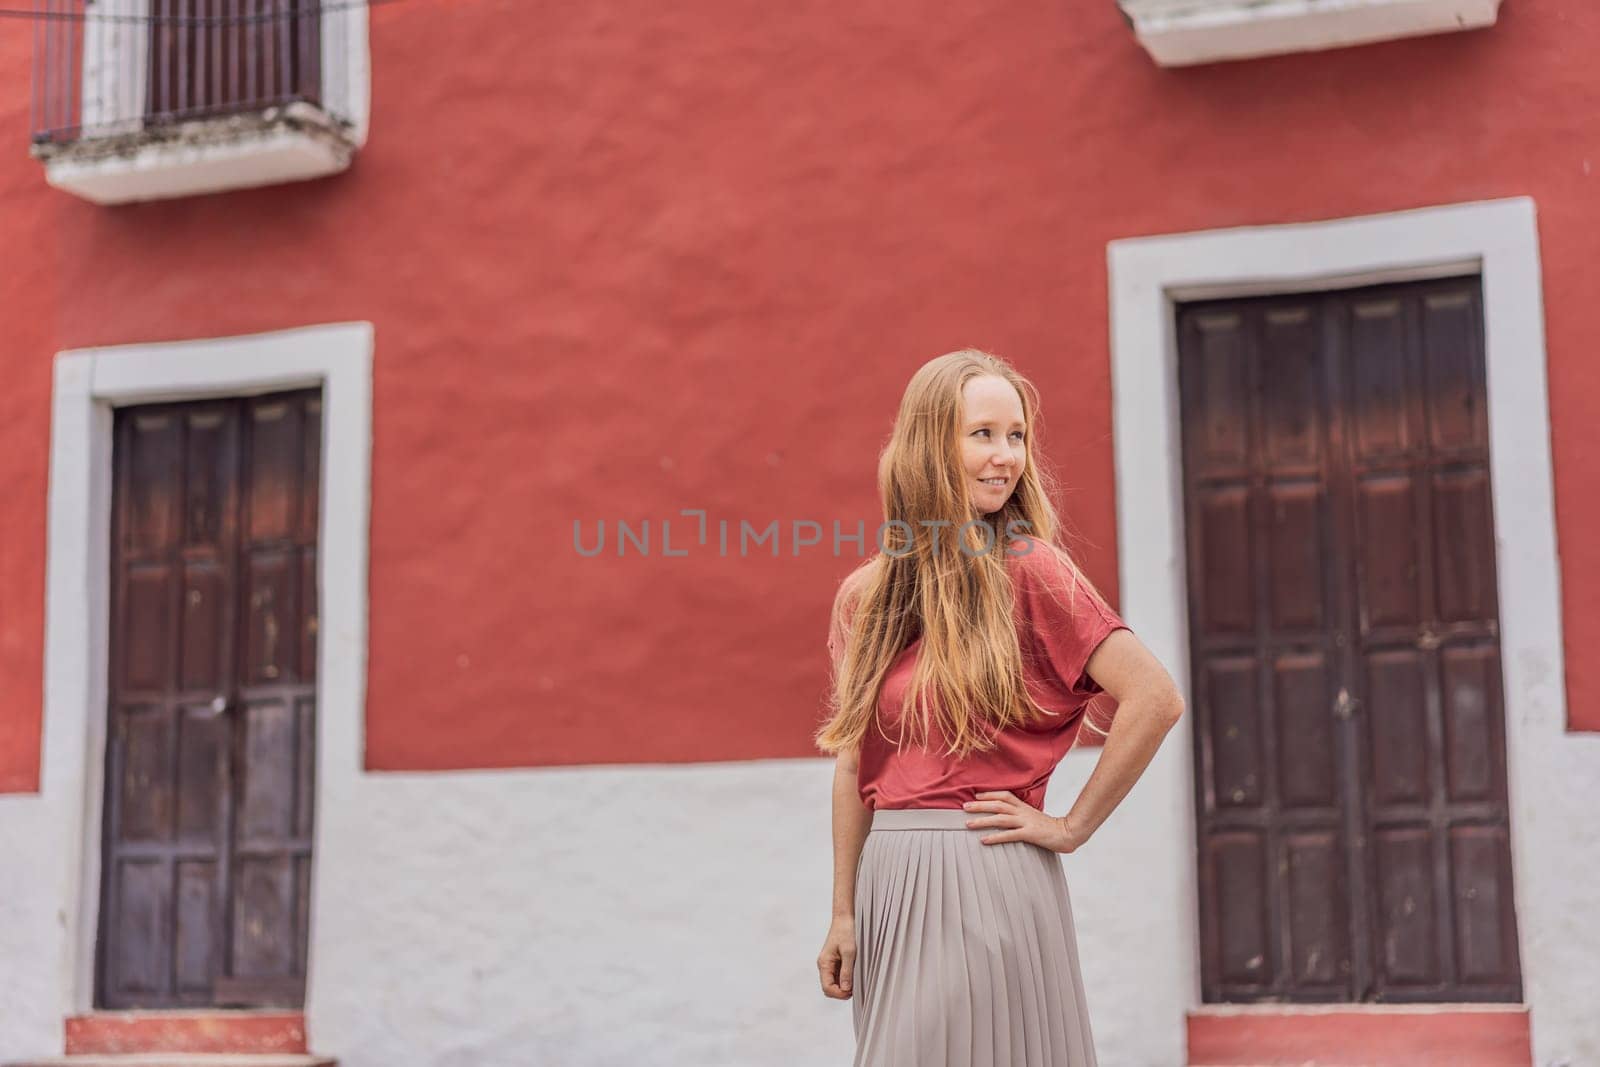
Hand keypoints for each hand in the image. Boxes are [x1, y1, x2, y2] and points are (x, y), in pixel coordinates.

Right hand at [817, 914, 856, 999]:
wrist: (845, 917)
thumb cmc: (846, 931)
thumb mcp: (849, 952)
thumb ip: (846, 971)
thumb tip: (845, 989)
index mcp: (824, 963)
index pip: (827, 988)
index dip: (839, 994)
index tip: (852, 991)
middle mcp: (824, 965)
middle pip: (830, 988)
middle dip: (842, 991)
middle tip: (856, 987)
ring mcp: (830, 964)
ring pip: (835, 983)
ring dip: (845, 985)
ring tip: (857, 979)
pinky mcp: (836, 962)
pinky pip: (839, 976)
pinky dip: (847, 978)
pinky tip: (855, 973)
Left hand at [962, 790, 1090, 853]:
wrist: (1068, 833)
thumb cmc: (1049, 827)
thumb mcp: (1033, 816)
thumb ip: (1020, 814)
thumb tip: (1005, 816)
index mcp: (1023, 806)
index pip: (1004, 795)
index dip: (989, 794)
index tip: (975, 796)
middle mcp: (1022, 812)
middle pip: (997, 804)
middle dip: (979, 805)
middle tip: (964, 806)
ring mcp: (1026, 822)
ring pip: (1000, 818)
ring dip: (982, 820)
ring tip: (968, 823)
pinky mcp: (1029, 834)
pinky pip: (1009, 835)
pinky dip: (995, 837)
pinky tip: (984, 840)